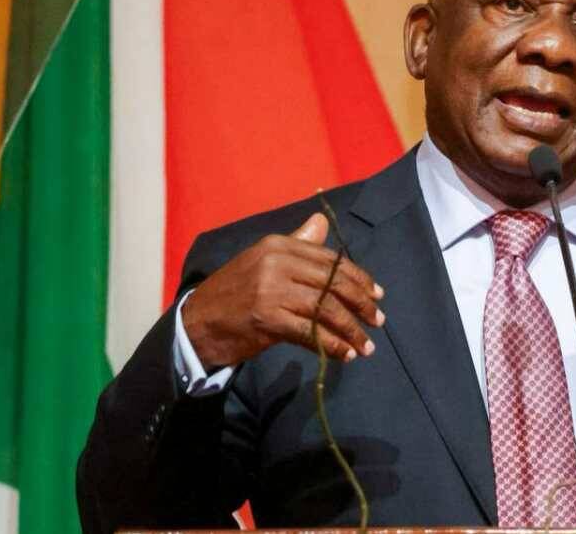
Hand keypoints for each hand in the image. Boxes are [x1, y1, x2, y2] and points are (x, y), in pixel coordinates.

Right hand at [181, 213, 384, 368]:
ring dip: (351, 329)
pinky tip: (345, 354)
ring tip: (366, 345)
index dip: (359, 279)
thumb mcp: (264, 261)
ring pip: (326, 308)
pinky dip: (332, 344)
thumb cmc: (235, 293)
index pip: (331, 260)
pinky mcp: (266, 318)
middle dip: (361, 304)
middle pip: (333, 282)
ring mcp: (270, 290)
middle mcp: (276, 262)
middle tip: (378, 321)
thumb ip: (297, 244)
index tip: (377, 295)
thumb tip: (322, 221)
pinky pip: (310, 332)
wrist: (196, 323)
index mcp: (279, 245)